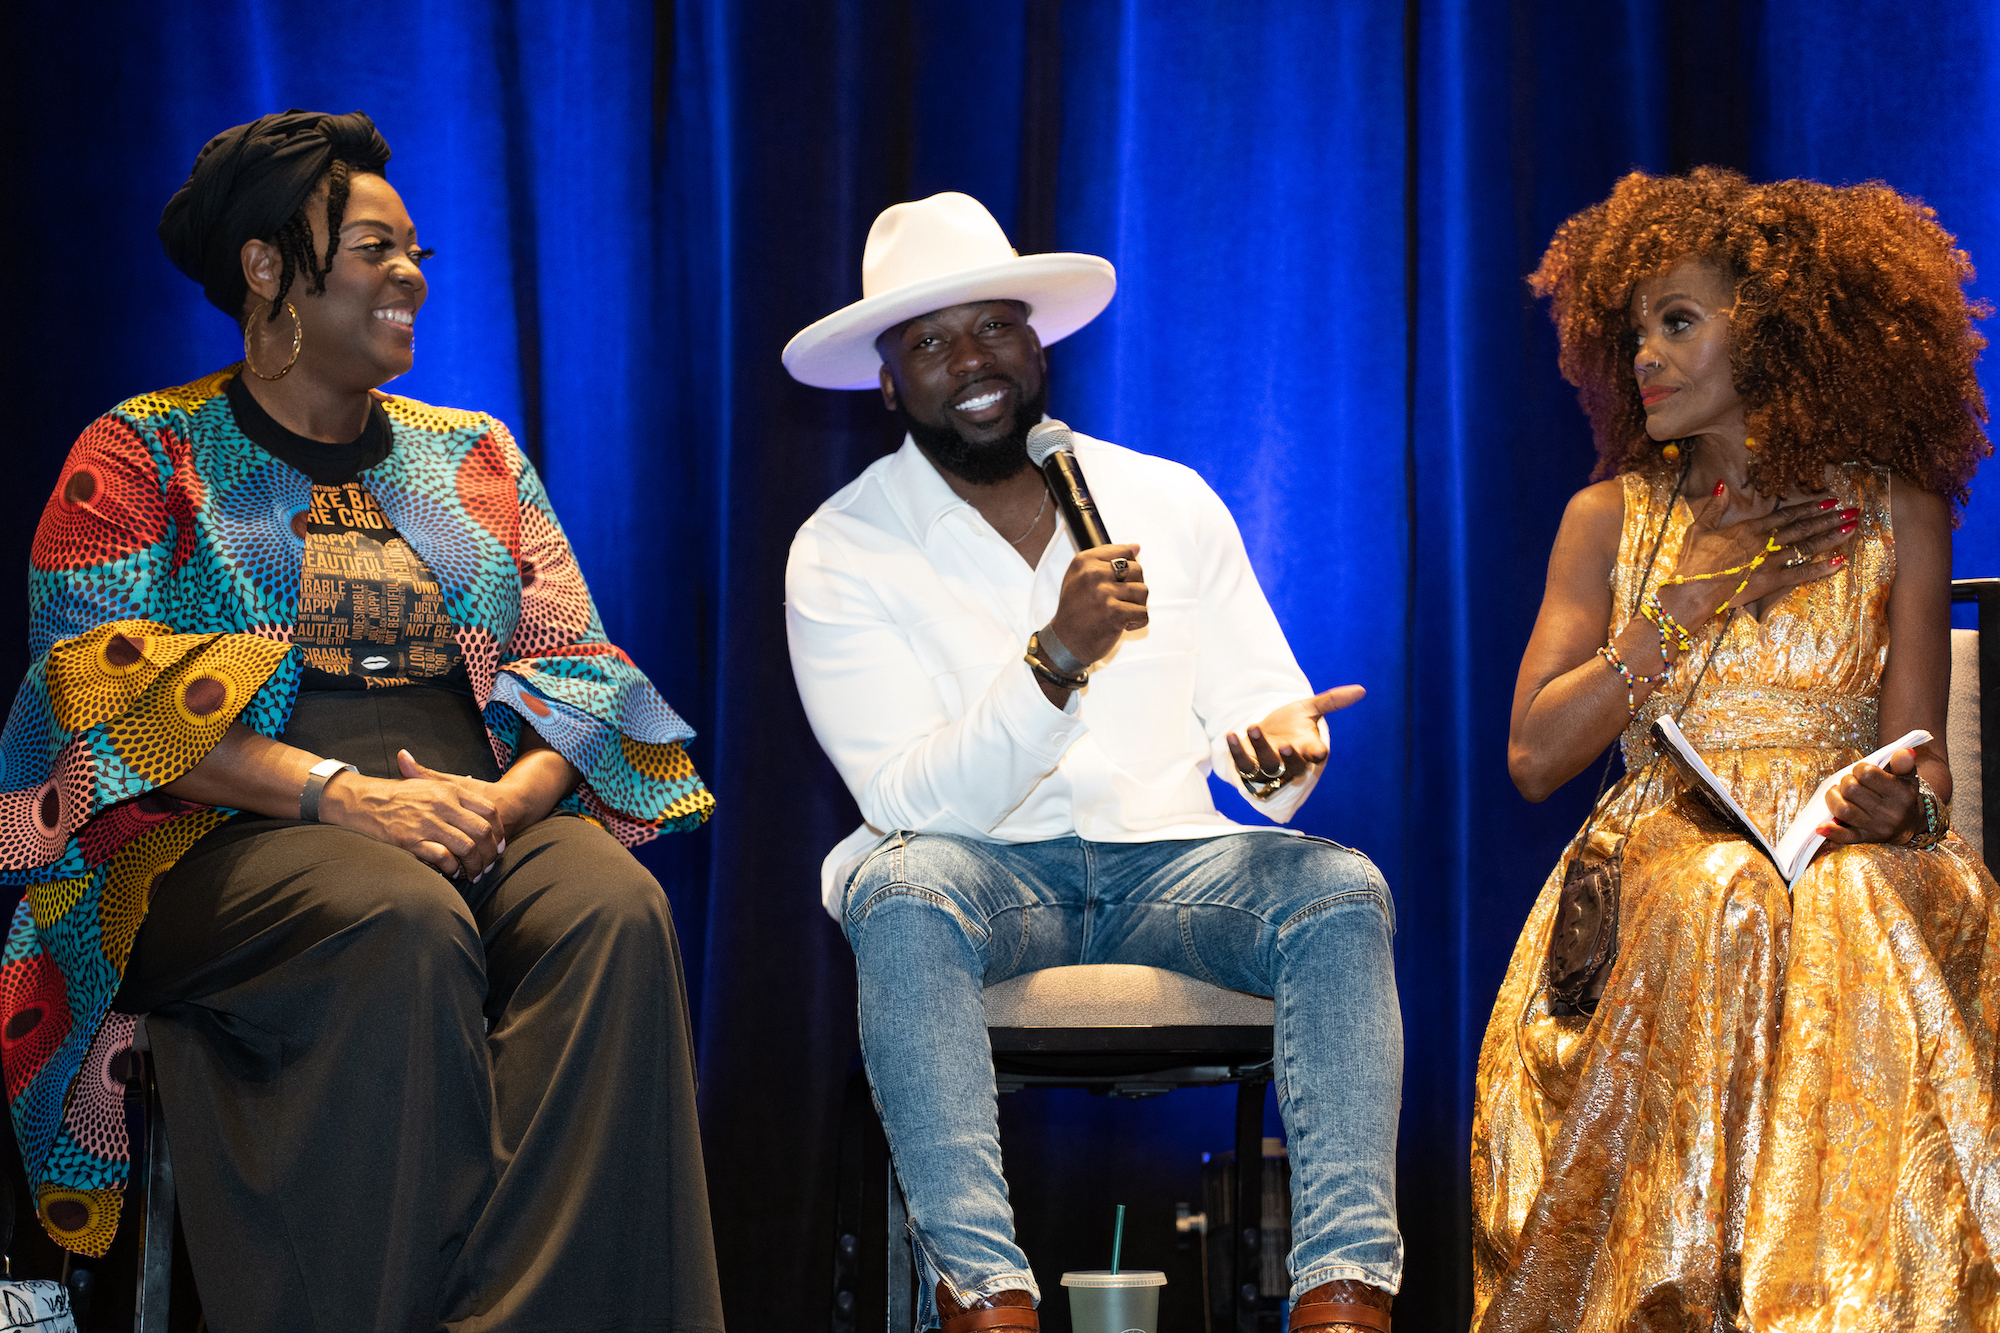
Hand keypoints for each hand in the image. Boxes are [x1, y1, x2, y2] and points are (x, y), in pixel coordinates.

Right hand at [317, 751, 505, 878]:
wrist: (362, 800)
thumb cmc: (397, 794)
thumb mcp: (427, 782)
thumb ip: (452, 788)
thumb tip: (476, 787)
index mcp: (450, 790)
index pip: (489, 811)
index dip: (499, 831)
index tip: (499, 845)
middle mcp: (443, 805)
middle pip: (482, 832)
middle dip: (490, 853)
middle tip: (488, 866)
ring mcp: (427, 823)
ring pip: (467, 847)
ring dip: (474, 865)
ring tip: (473, 874)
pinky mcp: (411, 840)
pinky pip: (443, 858)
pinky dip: (451, 868)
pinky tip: (451, 873)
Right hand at [1046, 543, 1149, 664]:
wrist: (1065, 642)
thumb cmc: (1075, 610)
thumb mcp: (1080, 576)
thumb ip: (1107, 558)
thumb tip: (1136, 547)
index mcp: (1084, 561)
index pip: (1125, 552)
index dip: (1127, 569)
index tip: (1117, 582)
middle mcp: (1093, 574)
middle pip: (1137, 570)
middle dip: (1133, 587)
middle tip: (1119, 599)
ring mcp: (1104, 594)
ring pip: (1143, 591)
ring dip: (1136, 605)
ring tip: (1120, 612)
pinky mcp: (1115, 613)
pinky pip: (1143, 613)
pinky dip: (1137, 622)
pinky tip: (1122, 624)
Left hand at [1225, 685, 1364, 793]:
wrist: (1266, 731)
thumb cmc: (1292, 723)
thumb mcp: (1309, 709)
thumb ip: (1332, 701)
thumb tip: (1361, 690)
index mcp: (1308, 750)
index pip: (1316, 756)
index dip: (1317, 754)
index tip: (1319, 752)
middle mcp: (1290, 763)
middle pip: (1293, 767)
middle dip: (1290, 759)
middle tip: (1288, 746)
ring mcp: (1269, 767)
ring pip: (1267, 765)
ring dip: (1260, 748)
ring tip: (1254, 726)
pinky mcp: (1248, 766)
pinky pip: (1242, 763)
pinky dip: (1236, 751)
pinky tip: (1231, 735)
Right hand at [1661, 486, 1852, 625]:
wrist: (1694, 590)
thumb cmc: (1693, 561)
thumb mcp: (1699, 528)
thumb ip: (1714, 506)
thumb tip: (1722, 484)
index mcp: (1749, 529)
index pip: (1786, 515)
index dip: (1810, 506)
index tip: (1829, 500)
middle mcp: (1765, 542)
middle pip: (1804, 528)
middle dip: (1830, 518)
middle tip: (1852, 511)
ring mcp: (1771, 562)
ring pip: (1808, 546)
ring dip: (1832, 537)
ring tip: (1852, 528)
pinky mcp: (1772, 581)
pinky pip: (1802, 573)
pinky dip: (1822, 568)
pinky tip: (1840, 562)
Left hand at [1817, 746, 1921, 844]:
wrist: (1908, 824)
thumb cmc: (1901, 795)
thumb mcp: (1907, 777)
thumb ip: (1903, 763)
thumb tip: (1905, 752)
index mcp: (1901, 794)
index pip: (1867, 774)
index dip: (1859, 769)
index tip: (1861, 771)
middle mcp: (1889, 812)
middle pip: (1851, 790)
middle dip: (1845, 782)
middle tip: (1849, 783)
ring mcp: (1876, 827)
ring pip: (1844, 810)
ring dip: (1833, 799)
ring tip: (1837, 794)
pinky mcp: (1865, 838)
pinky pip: (1845, 836)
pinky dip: (1832, 831)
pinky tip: (1821, 826)